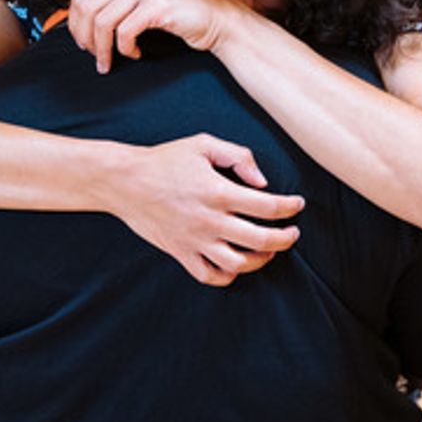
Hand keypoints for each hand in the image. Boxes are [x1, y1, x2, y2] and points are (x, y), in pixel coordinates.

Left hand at [69, 0, 236, 72]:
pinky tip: (136, 53)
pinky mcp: (157, 6)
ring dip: (103, 48)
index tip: (83, 42)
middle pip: (86, 8)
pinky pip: (125, 32)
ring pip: (103, 22)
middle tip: (94, 56)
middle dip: (85, 37)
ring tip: (110, 61)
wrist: (214, 18)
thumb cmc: (177, 12)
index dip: (75, 23)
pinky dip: (126, 49)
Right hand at [101, 133, 304, 286]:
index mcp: (218, 191)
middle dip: (285, 239)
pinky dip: (229, 275)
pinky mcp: (181, 253)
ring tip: (268, 250)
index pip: (267, 206)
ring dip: (261, 260)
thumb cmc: (165, 160)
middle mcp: (210, 220)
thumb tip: (262, 181)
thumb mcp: (203, 145)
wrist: (125, 182)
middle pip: (261, 240)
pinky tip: (236, 262)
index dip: (289, 207)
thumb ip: (238, 156)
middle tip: (293, 233)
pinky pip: (211, 276)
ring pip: (239, 264)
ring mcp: (195, 241)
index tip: (297, 205)